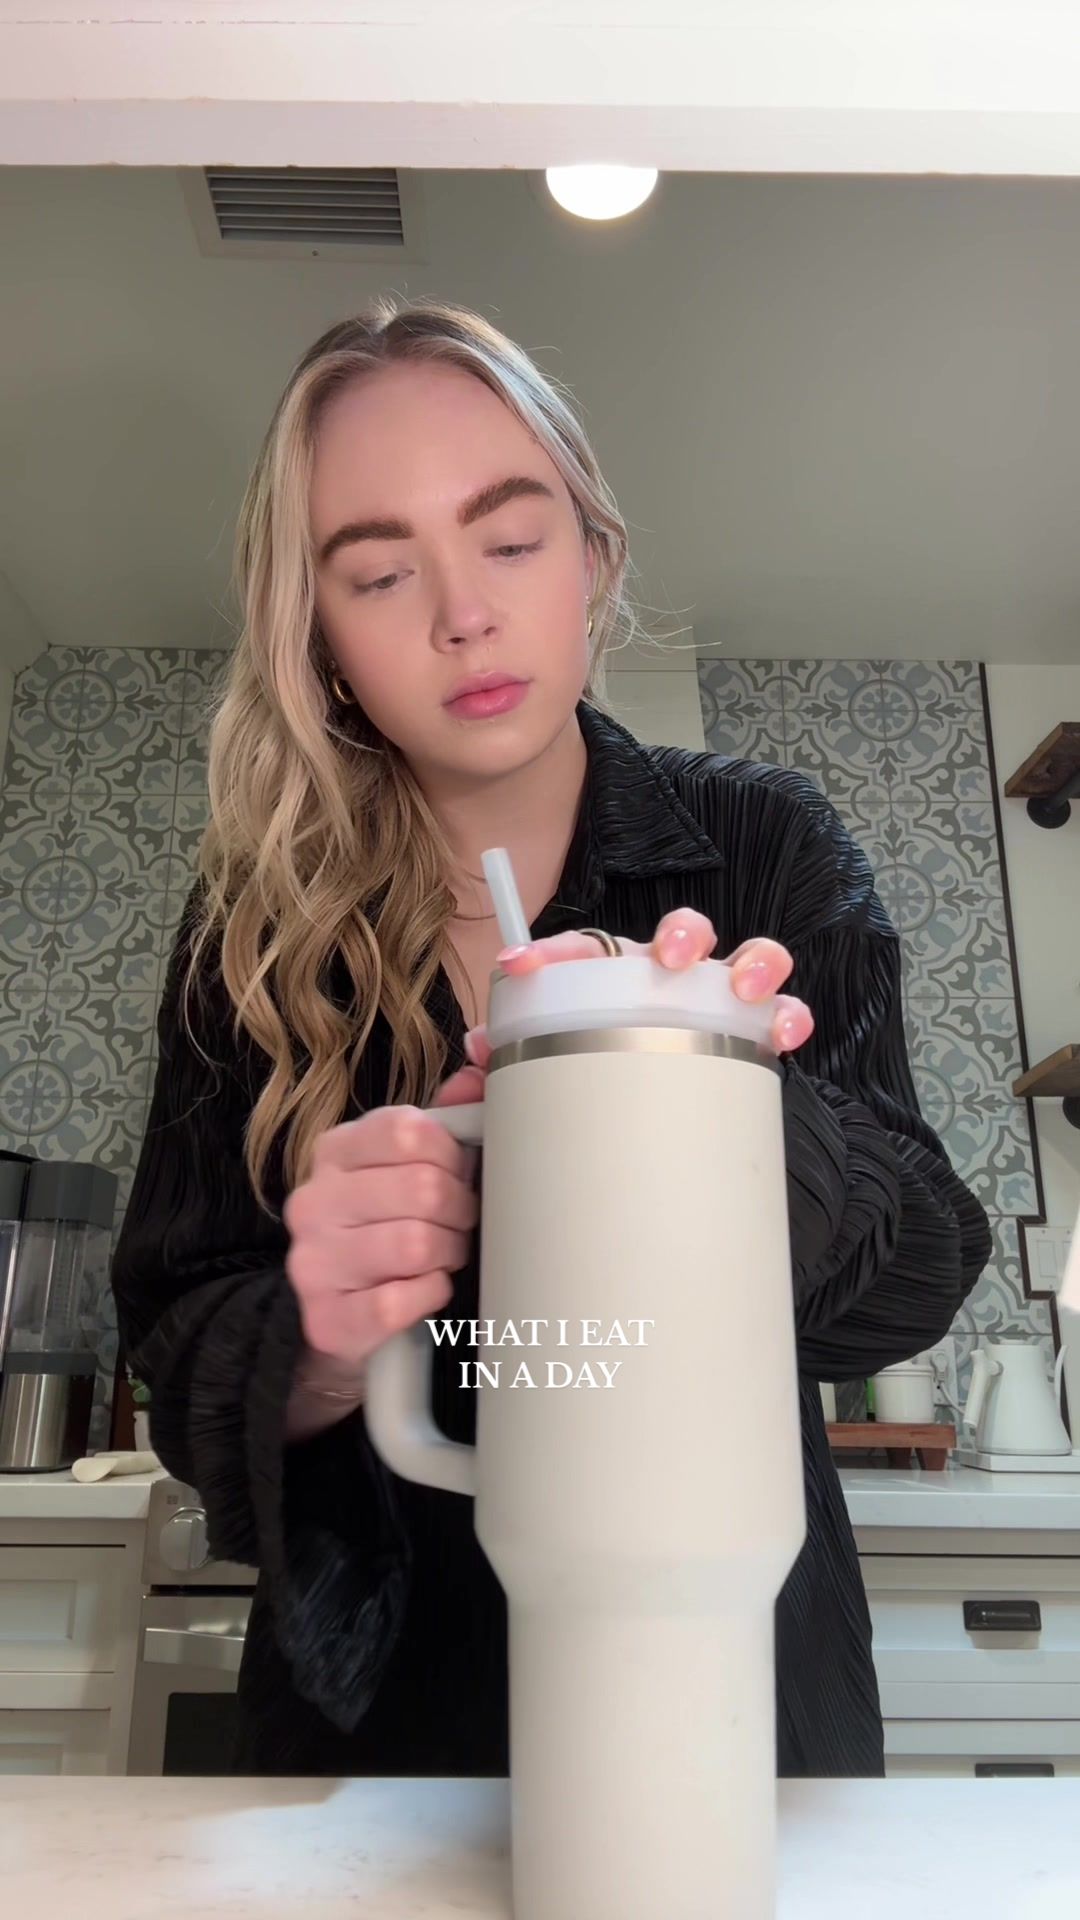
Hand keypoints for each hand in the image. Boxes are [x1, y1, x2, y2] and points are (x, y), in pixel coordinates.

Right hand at [283, 1106, 479, 1380]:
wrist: (338, 1312)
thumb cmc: (386, 1225)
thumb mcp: (407, 1165)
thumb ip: (447, 1112)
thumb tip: (482, 1053)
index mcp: (335, 1150)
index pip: (409, 1132)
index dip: (453, 1155)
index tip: (458, 1173)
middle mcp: (314, 1201)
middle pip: (423, 1189)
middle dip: (460, 1210)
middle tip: (459, 1223)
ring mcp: (313, 1261)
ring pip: (415, 1245)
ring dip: (449, 1253)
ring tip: (444, 1255)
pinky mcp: (327, 1320)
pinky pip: (398, 1301)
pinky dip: (429, 1295)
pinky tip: (425, 1289)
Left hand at [437, 910, 813, 1105]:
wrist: (648, 1103)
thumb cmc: (601, 1065)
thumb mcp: (552, 1058)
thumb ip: (512, 1055)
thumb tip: (475, 1057)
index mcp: (616, 974)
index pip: (583, 949)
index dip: (550, 954)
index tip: (519, 966)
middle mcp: (671, 975)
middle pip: (683, 931)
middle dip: (680, 935)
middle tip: (669, 958)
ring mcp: (719, 996)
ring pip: (747, 957)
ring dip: (750, 964)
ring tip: (743, 987)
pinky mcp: (756, 1027)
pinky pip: (782, 1011)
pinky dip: (788, 1014)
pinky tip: (784, 1030)